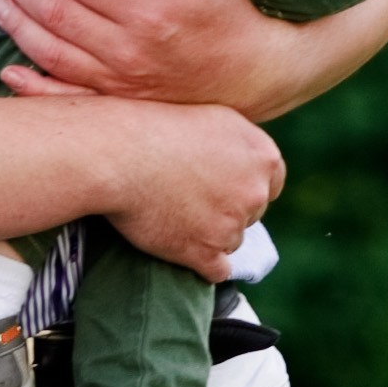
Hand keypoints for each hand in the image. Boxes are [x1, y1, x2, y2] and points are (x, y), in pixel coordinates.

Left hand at [0, 0, 387, 121]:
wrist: (256, 73)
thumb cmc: (232, 15)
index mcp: (149, 13)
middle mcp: (129, 51)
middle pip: (59, 18)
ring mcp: (122, 83)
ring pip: (55, 55)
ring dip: (20, 29)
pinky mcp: (122, 104)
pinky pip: (70, 98)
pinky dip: (35, 88)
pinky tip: (10, 70)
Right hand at [98, 98, 285, 278]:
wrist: (116, 153)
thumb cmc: (155, 126)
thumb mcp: (213, 116)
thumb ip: (240, 144)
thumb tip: (250, 164)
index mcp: (263, 156)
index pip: (271, 184)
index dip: (244, 186)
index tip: (221, 186)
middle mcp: (255, 192)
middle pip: (252, 214)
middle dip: (227, 209)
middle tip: (189, 197)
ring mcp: (232, 225)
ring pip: (231, 240)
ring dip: (209, 235)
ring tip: (173, 214)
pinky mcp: (205, 252)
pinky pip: (216, 270)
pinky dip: (201, 264)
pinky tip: (182, 249)